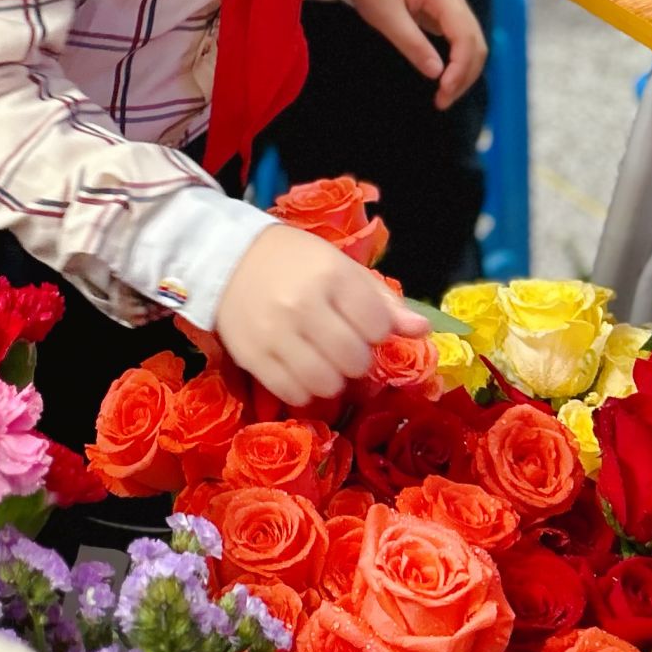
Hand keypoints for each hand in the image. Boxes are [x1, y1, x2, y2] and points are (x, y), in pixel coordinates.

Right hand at [219, 225, 429, 407]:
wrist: (227, 259)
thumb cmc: (293, 261)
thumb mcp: (341, 268)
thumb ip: (383, 301)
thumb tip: (423, 330)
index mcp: (331, 277)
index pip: (377, 327)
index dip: (374, 331)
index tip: (359, 323)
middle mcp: (303, 306)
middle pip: (354, 361)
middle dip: (356, 359)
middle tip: (342, 345)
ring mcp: (274, 334)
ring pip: (326, 384)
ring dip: (333, 379)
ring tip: (323, 360)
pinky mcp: (252, 357)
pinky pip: (292, 393)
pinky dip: (304, 390)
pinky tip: (301, 370)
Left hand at [349, 0, 487, 110]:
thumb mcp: (386, 15)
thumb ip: (411, 42)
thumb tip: (436, 73)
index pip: (465, 36)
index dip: (460, 67)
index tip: (443, 89)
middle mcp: (456, 2)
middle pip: (476, 44)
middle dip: (464, 76)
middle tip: (442, 102)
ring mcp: (453, 8)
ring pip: (473, 46)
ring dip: (464, 73)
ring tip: (444, 98)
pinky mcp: (446, 16)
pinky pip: (462, 43)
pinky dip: (458, 64)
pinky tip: (446, 80)